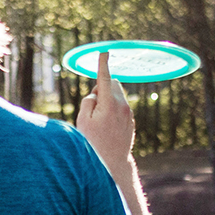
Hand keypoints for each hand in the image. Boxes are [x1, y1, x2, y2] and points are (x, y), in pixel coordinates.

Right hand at [76, 48, 133, 166]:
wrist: (112, 163)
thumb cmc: (93, 142)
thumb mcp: (83, 120)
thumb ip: (88, 101)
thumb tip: (96, 94)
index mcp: (108, 104)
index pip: (104, 78)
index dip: (103, 64)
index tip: (104, 52)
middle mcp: (122, 105)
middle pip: (112, 83)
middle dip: (101, 88)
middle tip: (92, 106)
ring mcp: (128, 113)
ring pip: (116, 95)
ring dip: (107, 100)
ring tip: (99, 120)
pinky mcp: (130, 120)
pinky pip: (120, 106)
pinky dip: (112, 109)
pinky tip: (107, 127)